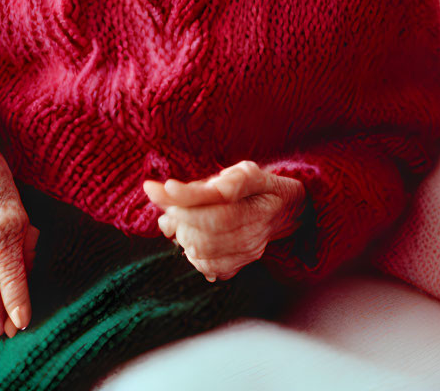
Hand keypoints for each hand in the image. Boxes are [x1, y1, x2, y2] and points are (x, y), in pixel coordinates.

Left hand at [143, 160, 305, 282]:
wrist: (282, 212)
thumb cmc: (257, 186)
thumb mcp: (248, 171)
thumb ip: (221, 180)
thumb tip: (180, 191)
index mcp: (259, 206)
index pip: (217, 209)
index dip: (184, 200)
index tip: (157, 188)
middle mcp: (254, 235)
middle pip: (205, 234)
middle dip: (179, 217)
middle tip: (170, 202)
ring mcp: (245, 255)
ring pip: (202, 252)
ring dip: (182, 233)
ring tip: (180, 216)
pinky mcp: (236, 267)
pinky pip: (205, 267)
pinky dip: (190, 251)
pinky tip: (190, 234)